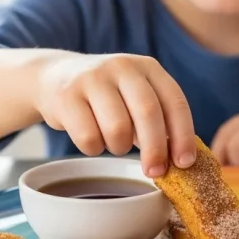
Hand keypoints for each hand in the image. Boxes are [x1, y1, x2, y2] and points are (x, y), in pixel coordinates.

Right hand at [34, 52, 195, 176]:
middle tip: (155, 172)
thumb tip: (180, 161)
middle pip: (148, 113)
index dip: (183, 135)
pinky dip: (93, 148)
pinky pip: (88, 137)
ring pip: (118, 129)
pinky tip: (91, 138)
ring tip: (113, 142)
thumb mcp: (135, 96)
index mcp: (148, 67)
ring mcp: (93, 78)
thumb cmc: (106, 96)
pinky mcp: (67, 96)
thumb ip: (159, 120)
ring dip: (119, 147)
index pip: (174, 102)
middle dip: (155, 149)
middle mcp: (122, 67)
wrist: (54, 76)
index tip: (185, 163)